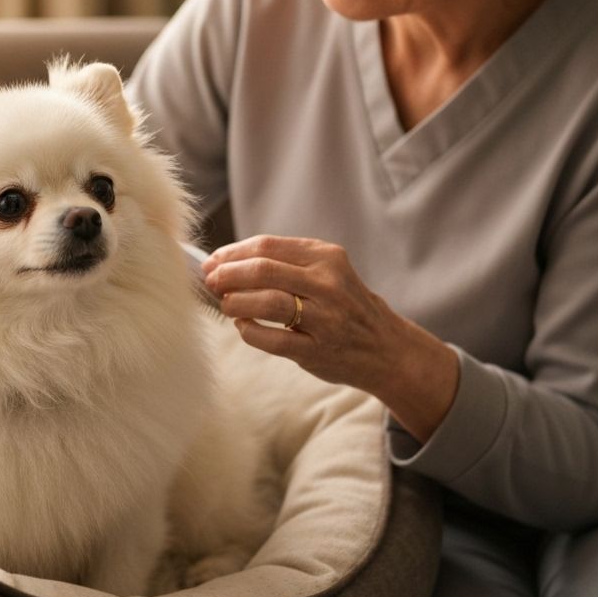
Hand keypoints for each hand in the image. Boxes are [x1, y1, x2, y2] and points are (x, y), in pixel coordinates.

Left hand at [202, 235, 458, 442]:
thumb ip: (285, 263)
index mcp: (327, 257)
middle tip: (211, 282)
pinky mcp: (318, 350)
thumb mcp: (327, 272)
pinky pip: (272, 339)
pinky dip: (249, 331)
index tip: (213, 261)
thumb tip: (225, 261)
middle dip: (228, 275)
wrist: (387, 348)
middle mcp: (328, 284)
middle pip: (263, 270)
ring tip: (225, 304)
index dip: (232, 253)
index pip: (267, 246)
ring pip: (266, 302)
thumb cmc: (345, 305)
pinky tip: (243, 326)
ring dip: (235, 302)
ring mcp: (325, 318)